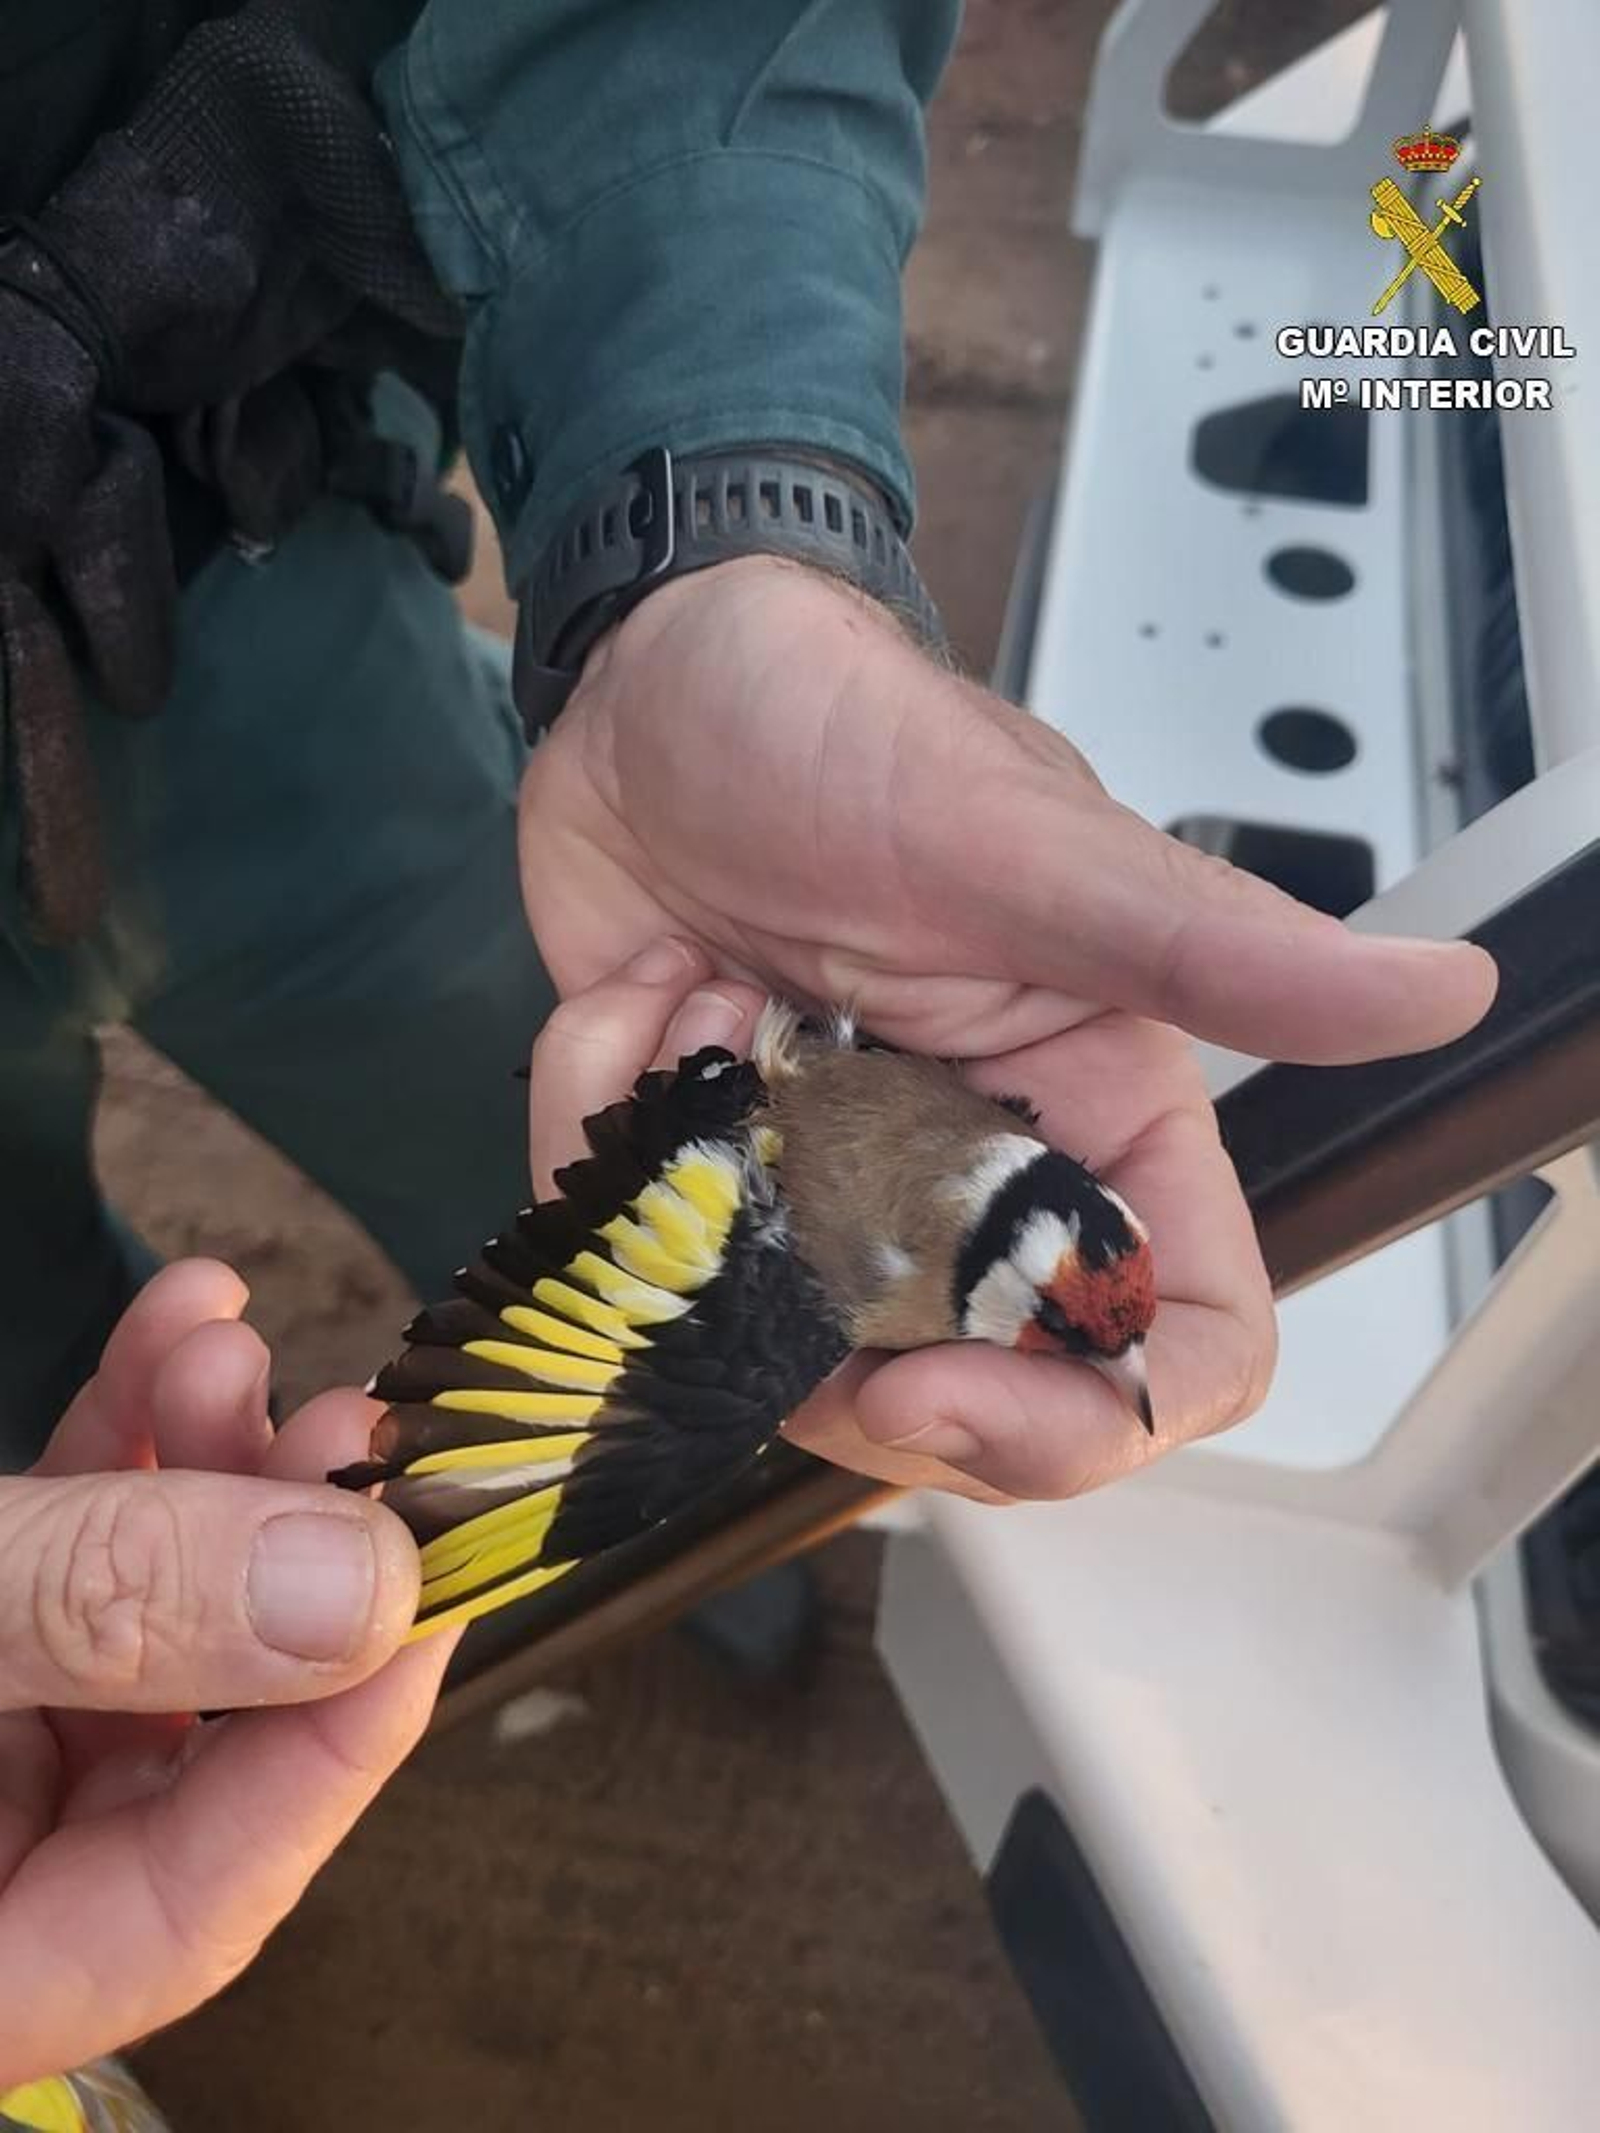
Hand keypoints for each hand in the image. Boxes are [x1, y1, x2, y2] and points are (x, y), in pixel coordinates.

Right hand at [0, 1262, 448, 2087]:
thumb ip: (98, 1615)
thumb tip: (347, 1589)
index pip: (204, 1899)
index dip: (340, 1739)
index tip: (438, 1578)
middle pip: (189, 1740)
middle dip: (280, 1554)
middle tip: (351, 1429)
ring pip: (135, 1617)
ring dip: (204, 1464)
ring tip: (232, 1347)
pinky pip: (61, 1551)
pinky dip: (120, 1439)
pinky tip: (175, 1331)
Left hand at [519, 560, 1496, 1498]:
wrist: (653, 677)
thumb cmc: (842, 724)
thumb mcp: (1021, 842)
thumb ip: (1216, 950)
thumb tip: (1441, 990)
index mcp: (1096, 1118)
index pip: (1166, 1340)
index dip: (1077, 1416)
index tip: (931, 1387)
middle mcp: (975, 1174)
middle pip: (974, 1390)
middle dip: (855, 1373)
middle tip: (759, 1253)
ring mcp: (834, 1186)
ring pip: (795, 1355)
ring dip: (705, 1237)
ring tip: (688, 1044)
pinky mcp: (711, 1170)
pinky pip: (651, 1260)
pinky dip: (602, 1161)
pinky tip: (623, 1021)